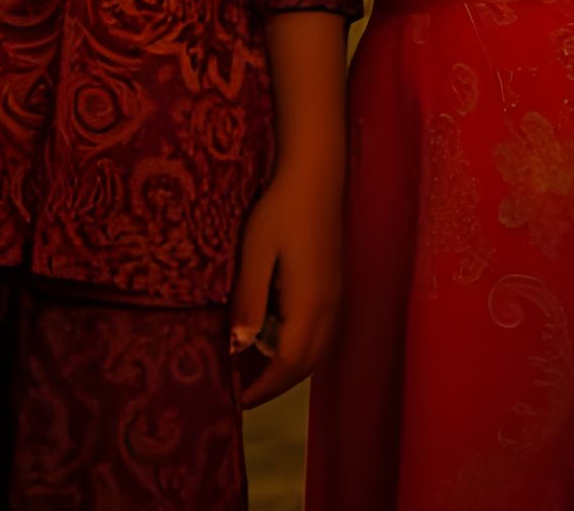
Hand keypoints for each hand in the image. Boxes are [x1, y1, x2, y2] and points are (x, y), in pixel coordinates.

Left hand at [230, 157, 342, 407]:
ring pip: (318, 349)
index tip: (237, 400)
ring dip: (290, 367)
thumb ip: (249, 301)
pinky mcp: (335, 282)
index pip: (289, 364)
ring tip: (256, 370)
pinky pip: (322, 331)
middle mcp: (329, 306)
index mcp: (310, 304)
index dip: (264, 387)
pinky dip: (301, 347)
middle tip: (243, 392)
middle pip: (308, 364)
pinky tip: (276, 337)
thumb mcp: (255, 253)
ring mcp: (336, 294)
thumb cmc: (281, 209)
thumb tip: (238, 348)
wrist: (316, 173)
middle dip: (277, 385)